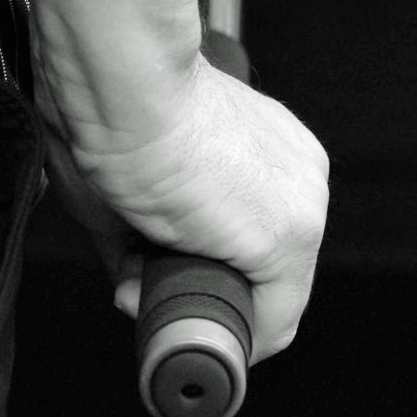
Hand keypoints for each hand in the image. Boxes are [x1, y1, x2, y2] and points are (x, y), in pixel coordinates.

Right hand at [38, 54, 328, 364]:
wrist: (121, 78)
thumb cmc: (115, 103)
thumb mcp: (129, 177)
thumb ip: (142, 235)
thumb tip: (133, 284)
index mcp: (267, 149)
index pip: (248, 230)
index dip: (193, 259)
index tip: (144, 259)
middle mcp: (298, 175)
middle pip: (260, 269)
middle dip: (193, 283)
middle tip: (133, 275)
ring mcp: (300, 207)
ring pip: (266, 298)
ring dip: (200, 307)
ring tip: (139, 281)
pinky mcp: (285, 238)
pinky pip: (269, 323)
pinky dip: (220, 337)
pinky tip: (164, 310)